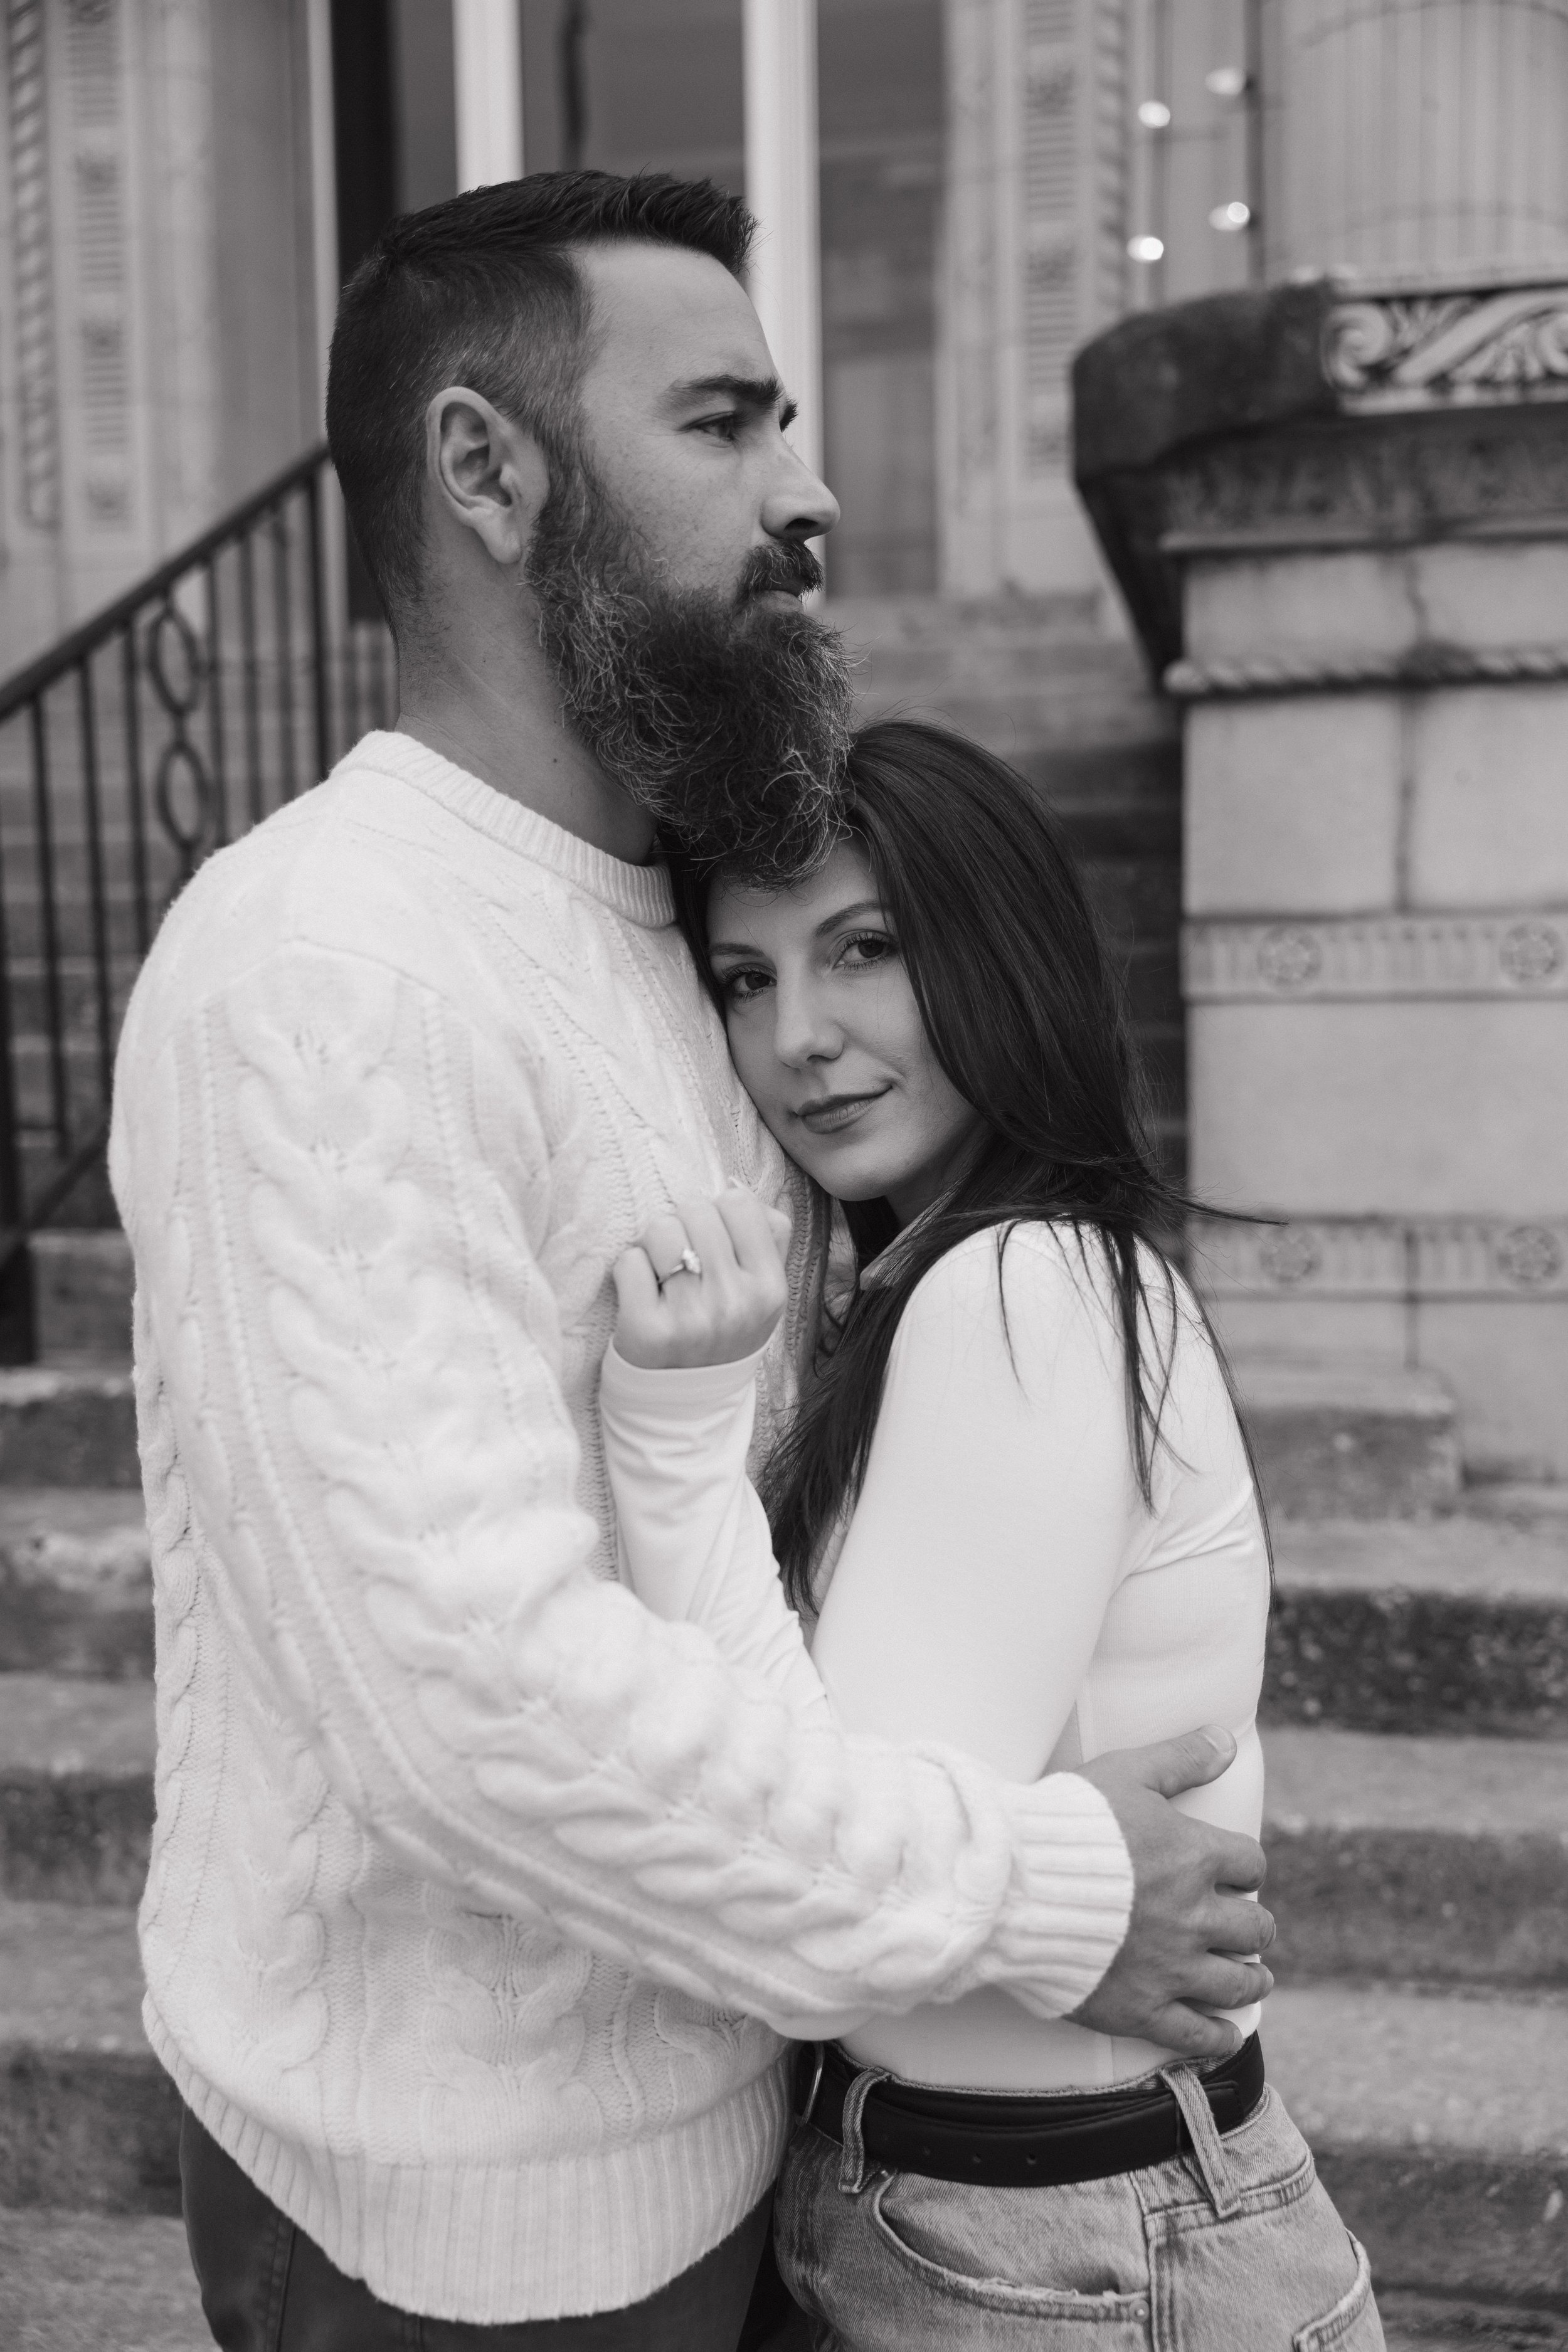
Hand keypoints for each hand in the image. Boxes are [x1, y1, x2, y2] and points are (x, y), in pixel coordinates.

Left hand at [613, 1189, 792, 1369]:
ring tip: (661, 1273)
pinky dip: (629, 1271)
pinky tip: (642, 1293)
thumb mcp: (763, 1294)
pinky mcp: (646, 1330)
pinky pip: (629, 1261)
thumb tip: (735, 1185)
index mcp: (770, 1287)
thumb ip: (768, 1236)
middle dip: (682, 1225)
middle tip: (682, 1259)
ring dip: (653, 1245)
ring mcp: (691, 1318)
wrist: (685, 1406)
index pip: (738, 1202)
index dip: (718, 1212)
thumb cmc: (723, 1334)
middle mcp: (735, 1302)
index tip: (711, 1239)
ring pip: (660, 1230)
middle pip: (696, 1210)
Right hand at [1068, 1727, 1274, 2059]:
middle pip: (1254, 1927)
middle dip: (1253, 1925)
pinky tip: (1225, 2033)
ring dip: (1252, 1980)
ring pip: (1237, 1983)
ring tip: (1253, 1978)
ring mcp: (1171, 1968)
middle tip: (1245, 1927)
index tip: (1234, 1873)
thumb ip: (1180, 1758)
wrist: (1012, 1886)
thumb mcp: (1125, 1773)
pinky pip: (1196, 2034)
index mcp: (1194, 1858)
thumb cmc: (1066, 1824)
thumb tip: (1226, 1740)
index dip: (1242, 1867)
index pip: (1248, 1864)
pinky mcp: (1141, 2008)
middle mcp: (1194, 1916)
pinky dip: (1218, 2036)